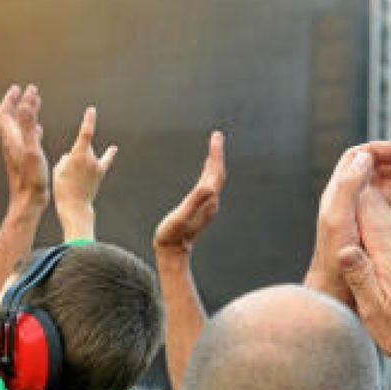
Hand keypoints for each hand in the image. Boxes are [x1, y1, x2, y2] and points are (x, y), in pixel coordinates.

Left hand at [0, 84, 49, 211]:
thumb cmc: (30, 179)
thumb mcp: (31, 149)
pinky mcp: (23, 160)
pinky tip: (38, 131)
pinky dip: (31, 129)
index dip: (10, 99)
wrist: (28, 202)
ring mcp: (17, 152)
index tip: (18, 89)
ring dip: (26, 114)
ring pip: (19, 127)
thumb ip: (28, 126)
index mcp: (12, 139)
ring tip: (35, 105)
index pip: (5, 114)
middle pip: (11, 118)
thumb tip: (24, 104)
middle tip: (27, 92)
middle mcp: (12, 144)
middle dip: (18, 103)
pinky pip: (26, 138)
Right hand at [52, 107, 117, 240]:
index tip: (91, 110)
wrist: (75, 206)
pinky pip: (105, 161)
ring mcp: (97, 166)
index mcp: (79, 155)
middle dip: (75, 155)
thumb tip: (71, 157)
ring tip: (79, 171)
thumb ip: (66, 159)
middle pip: (83, 148)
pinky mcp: (100, 173)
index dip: (89, 120)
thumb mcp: (58, 170)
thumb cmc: (63, 188)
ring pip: (90, 155)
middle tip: (68, 173)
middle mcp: (91, 158)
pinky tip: (113, 149)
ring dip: (83, 160)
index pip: (86, 133)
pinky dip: (109, 155)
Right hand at [154, 131, 224, 256]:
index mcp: (207, 200)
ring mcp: (207, 205)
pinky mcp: (201, 208)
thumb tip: (209, 186)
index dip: (216, 153)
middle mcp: (211, 202)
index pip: (215, 172)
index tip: (215, 137)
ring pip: (214, 179)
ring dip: (214, 162)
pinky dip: (208, 172)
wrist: (172, 253)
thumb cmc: (172, 236)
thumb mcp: (180, 217)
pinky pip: (209, 185)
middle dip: (217, 154)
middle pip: (218, 173)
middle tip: (216, 136)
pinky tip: (205, 171)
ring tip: (212, 148)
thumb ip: (195, 201)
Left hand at [305, 142, 390, 303]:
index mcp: (339, 194)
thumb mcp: (338, 219)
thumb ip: (348, 187)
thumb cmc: (334, 258)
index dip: (379, 150)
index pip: (357, 159)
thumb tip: (364, 157)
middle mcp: (352, 201)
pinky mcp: (381, 231)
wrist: (337, 291)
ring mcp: (368, 216)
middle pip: (377, 169)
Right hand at [336, 153, 390, 371]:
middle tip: (365, 150)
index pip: (371, 214)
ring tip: (381, 163)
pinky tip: (387, 205)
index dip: (357, 189)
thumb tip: (345, 249)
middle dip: (376, 177)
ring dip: (386, 189)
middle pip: (385, 206)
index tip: (348, 165)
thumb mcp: (375, 308)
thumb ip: (361, 276)